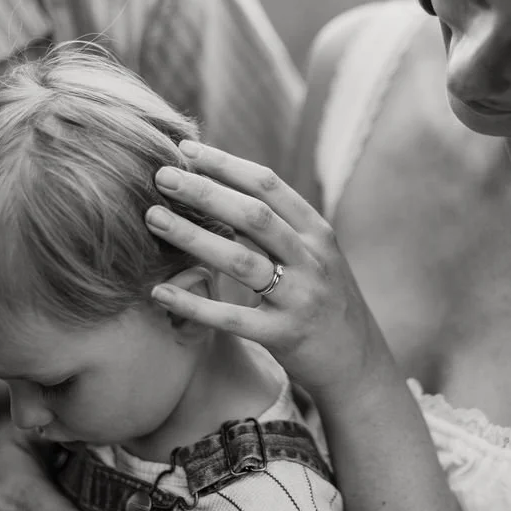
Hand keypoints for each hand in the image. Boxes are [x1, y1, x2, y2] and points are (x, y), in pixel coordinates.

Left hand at [145, 140, 395, 401]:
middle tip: (161, 175)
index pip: (269, 185)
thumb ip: (279, 226)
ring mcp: (300, 298)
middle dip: (204, 191)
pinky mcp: (283, 336)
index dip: (225, 164)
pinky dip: (193, 303)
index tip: (186, 149)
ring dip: (192, 236)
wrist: (358, 361)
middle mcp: (312, 260)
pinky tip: (159, 291)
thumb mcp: (315, 256)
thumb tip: (221, 187)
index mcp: (318, 233)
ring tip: (153, 218)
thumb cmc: (324, 301)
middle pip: (253, 215)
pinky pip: (231, 318)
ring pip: (240, 260)